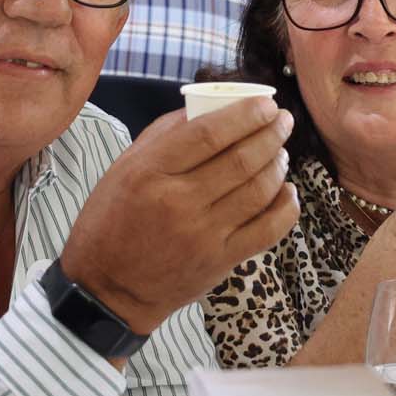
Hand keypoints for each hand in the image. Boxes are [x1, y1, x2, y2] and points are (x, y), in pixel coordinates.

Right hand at [61, 98, 299, 335]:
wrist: (108, 291)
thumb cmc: (111, 222)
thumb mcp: (123, 169)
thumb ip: (163, 135)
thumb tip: (207, 108)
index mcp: (150, 172)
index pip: (209, 133)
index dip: (246, 115)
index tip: (267, 105)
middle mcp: (179, 202)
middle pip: (241, 159)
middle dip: (272, 134)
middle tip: (283, 122)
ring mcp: (203, 234)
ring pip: (259, 190)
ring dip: (279, 165)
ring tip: (281, 153)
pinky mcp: (221, 261)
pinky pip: (268, 230)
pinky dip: (285, 206)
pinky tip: (286, 192)